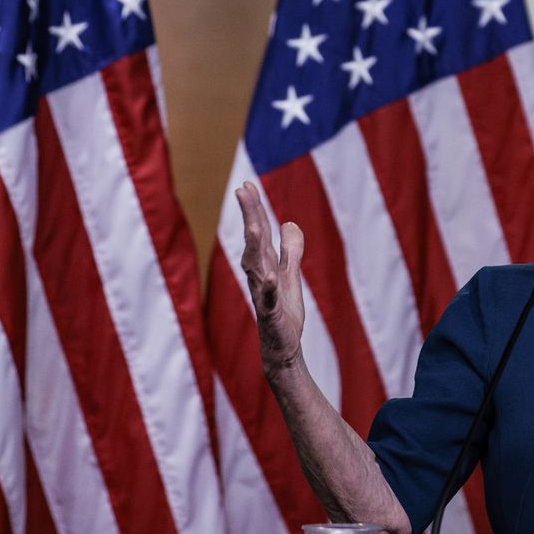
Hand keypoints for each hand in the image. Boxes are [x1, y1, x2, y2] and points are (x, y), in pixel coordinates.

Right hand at [237, 181, 306, 376]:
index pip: (257, 231)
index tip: (247, 185)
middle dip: (249, 216)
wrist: (283, 349)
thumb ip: (291, 250)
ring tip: (256, 225)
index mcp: (264, 265)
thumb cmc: (283, 313)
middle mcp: (258, 275)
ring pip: (256, 266)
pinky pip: (269, 299)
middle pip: (253, 241)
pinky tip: (272, 276)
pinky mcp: (272, 313)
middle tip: (242, 191)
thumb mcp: (291, 276)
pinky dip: (270, 288)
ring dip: (255, 246)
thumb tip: (290, 223)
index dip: (253, 209)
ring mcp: (263, 294)